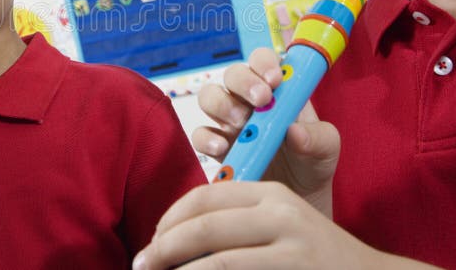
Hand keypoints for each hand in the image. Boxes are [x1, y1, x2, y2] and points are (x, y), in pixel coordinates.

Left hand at [133, 182, 438, 269]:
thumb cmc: (313, 256)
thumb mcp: (278, 227)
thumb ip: (237, 222)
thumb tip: (173, 237)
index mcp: (269, 193)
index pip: (203, 196)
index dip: (169, 219)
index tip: (152, 241)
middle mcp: (279, 211)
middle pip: (201, 225)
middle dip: (162, 249)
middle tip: (142, 266)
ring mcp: (290, 245)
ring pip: (214, 259)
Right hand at [192, 48, 339, 214]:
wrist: (298, 199)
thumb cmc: (313, 164)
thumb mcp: (326, 148)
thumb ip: (317, 137)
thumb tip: (293, 131)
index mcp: (277, 90)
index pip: (262, 60)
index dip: (264, 62)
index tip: (275, 79)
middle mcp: (248, 101)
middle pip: (232, 73)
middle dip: (244, 81)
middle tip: (261, 99)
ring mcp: (229, 123)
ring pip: (209, 96)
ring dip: (222, 104)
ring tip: (241, 123)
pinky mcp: (217, 149)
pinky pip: (199, 134)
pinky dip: (207, 138)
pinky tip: (223, 148)